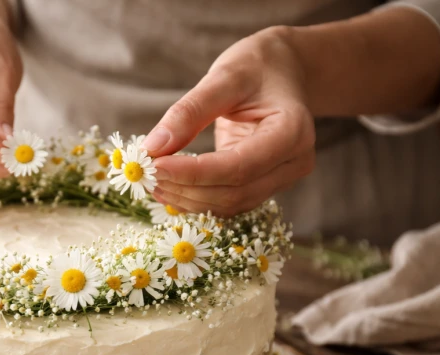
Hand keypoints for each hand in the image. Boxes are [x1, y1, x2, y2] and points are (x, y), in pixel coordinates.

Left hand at [143, 28, 315, 216]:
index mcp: (292, 131)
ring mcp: (282, 177)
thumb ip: (190, 111)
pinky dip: (196, 198)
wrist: (284, 70)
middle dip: (186, 188)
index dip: (194, 173)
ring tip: (152, 181)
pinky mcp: (265, 184)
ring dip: (187, 199)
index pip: (239, 167)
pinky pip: (229, 201)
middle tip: (145, 174)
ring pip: (230, 204)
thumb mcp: (224, 76)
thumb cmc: (258, 65)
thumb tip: (153, 147)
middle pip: (234, 192)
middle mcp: (293, 161)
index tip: (155, 166)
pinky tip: (169, 186)